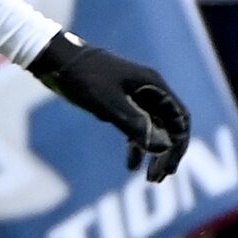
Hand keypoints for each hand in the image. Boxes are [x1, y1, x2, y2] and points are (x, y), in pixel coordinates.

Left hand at [28, 29, 189, 181]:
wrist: (57, 59)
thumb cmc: (84, 77)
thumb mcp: (108, 103)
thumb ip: (135, 125)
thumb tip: (163, 148)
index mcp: (153, 86)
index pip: (180, 119)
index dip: (178, 145)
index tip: (168, 168)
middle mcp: (149, 91)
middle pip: (170, 126)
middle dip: (166, 153)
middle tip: (157, 179)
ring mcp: (135, 97)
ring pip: (154, 129)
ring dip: (154, 153)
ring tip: (149, 179)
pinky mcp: (120, 102)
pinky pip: (136, 127)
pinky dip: (136, 145)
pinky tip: (131, 165)